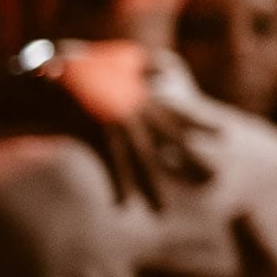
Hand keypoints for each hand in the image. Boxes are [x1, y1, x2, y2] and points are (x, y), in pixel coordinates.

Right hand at [15, 42, 217, 209]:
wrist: (50, 71)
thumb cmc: (80, 68)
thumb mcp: (117, 62)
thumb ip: (142, 69)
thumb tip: (162, 71)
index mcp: (143, 97)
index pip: (178, 114)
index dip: (201, 125)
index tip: (226, 135)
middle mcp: (138, 111)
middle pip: (170, 143)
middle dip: (192, 162)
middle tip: (216, 180)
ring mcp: (120, 123)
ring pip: (142, 162)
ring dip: (151, 189)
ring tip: (162, 214)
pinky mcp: (98, 133)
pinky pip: (112, 164)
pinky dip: (118, 184)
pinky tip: (124, 206)